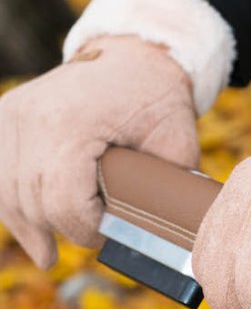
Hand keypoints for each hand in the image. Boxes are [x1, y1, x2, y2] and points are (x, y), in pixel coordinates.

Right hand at [0, 35, 198, 268]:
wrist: (131, 54)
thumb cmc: (156, 95)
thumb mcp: (176, 138)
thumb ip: (166, 185)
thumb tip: (163, 230)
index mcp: (71, 124)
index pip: (63, 201)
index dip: (86, 230)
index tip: (109, 236)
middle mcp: (30, 118)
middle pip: (32, 200)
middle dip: (61, 229)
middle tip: (93, 240)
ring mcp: (12, 115)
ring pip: (7, 191)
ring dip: (29, 224)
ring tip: (47, 254)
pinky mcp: (6, 117)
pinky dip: (12, 202)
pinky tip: (28, 230)